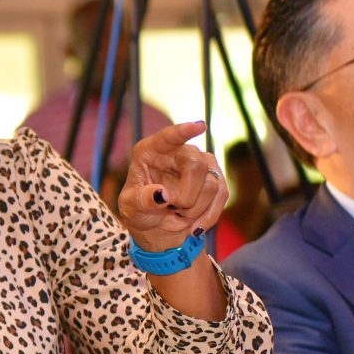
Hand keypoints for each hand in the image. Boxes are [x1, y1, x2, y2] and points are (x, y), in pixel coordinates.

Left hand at [118, 121, 226, 253]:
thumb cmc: (140, 210)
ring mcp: (200, 162)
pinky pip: (222, 195)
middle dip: (187, 197)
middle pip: (196, 165)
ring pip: (211, 184)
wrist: (157, 225)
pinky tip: (194, 226)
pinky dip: (209, 216)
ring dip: (195, 209)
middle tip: (174, 209)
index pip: (168, 137)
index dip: (184, 131)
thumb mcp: (131, 208)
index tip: (200, 126)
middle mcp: (178, 151)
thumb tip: (161, 194)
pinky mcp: (215, 177)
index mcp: (151, 150)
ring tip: (179, 213)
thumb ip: (141, 201)